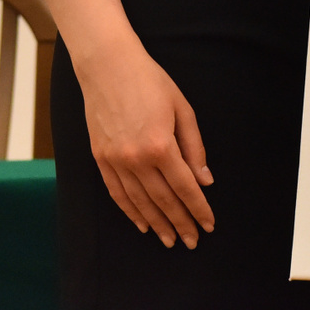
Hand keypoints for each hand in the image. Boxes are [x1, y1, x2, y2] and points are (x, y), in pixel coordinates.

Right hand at [74, 38, 214, 248]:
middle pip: (163, 201)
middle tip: (192, 242)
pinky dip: (130, 212)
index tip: (209, 226)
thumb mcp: (183, 110)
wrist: (108, 67)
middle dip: (180, 223)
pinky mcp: (100, 158)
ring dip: (156, 224)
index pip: (185, 188)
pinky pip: (116, 193)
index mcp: (161, 146)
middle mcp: (136, 159)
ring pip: (139, 203)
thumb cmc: (151, 82)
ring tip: (169, 240)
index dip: (198, 209)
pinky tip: (142, 223)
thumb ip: (194, 148)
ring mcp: (115, 161)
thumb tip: (205, 181)